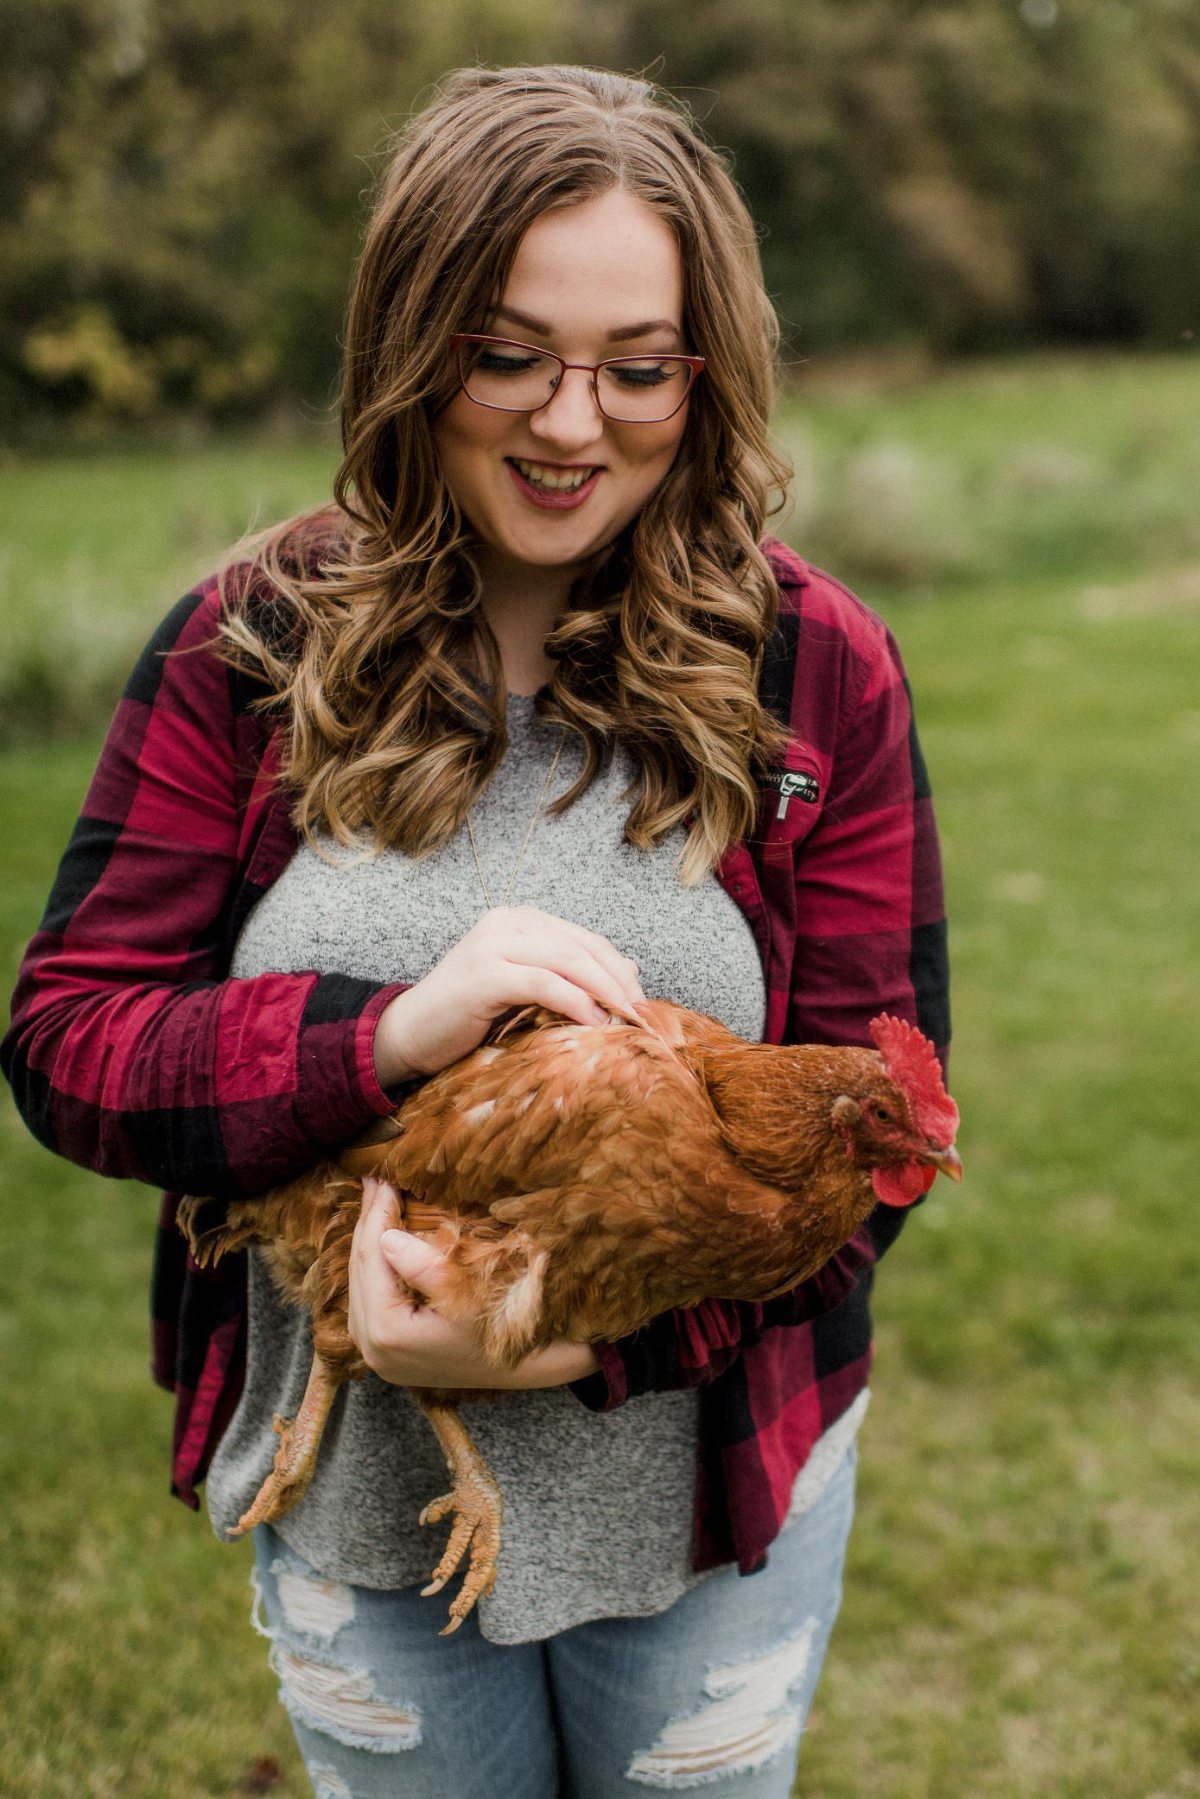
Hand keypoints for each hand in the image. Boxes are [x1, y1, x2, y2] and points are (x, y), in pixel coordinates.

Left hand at [348, 1177, 599, 1388]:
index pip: (372, 1258)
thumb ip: (425, 1266)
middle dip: (368, 1222)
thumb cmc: (502, 1328)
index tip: (381, 1175)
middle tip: (372, 1179)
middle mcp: (372, 1348)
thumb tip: (386, 1236)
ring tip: (375, 1201)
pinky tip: (381, 1240)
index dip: (377, 1213)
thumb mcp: (468, 1293)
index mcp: (388, 1332)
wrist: (523, 1369)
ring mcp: (375, 1355)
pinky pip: (366, 1300)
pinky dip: (374, 1267)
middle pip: (360, 1270)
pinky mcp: (383, 1354)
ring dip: (368, 1242)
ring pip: (359, 1284)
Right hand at [373, 905, 645, 1085]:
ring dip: (604, 991)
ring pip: (567, 960)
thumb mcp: (524, 990)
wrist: (408, 1033)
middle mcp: (507, 922)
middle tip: (641, 1012)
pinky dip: (576, 1002)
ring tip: (626, 1019)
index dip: (617, 968)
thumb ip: (566, 975)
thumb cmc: (468, 1016)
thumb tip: (629, 969)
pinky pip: (543, 983)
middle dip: (617, 980)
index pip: (584, 938)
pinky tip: (595, 1023)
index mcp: (518, 920)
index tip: (642, 1000)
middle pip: (580, 946)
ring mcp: (493, 944)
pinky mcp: (485, 973)